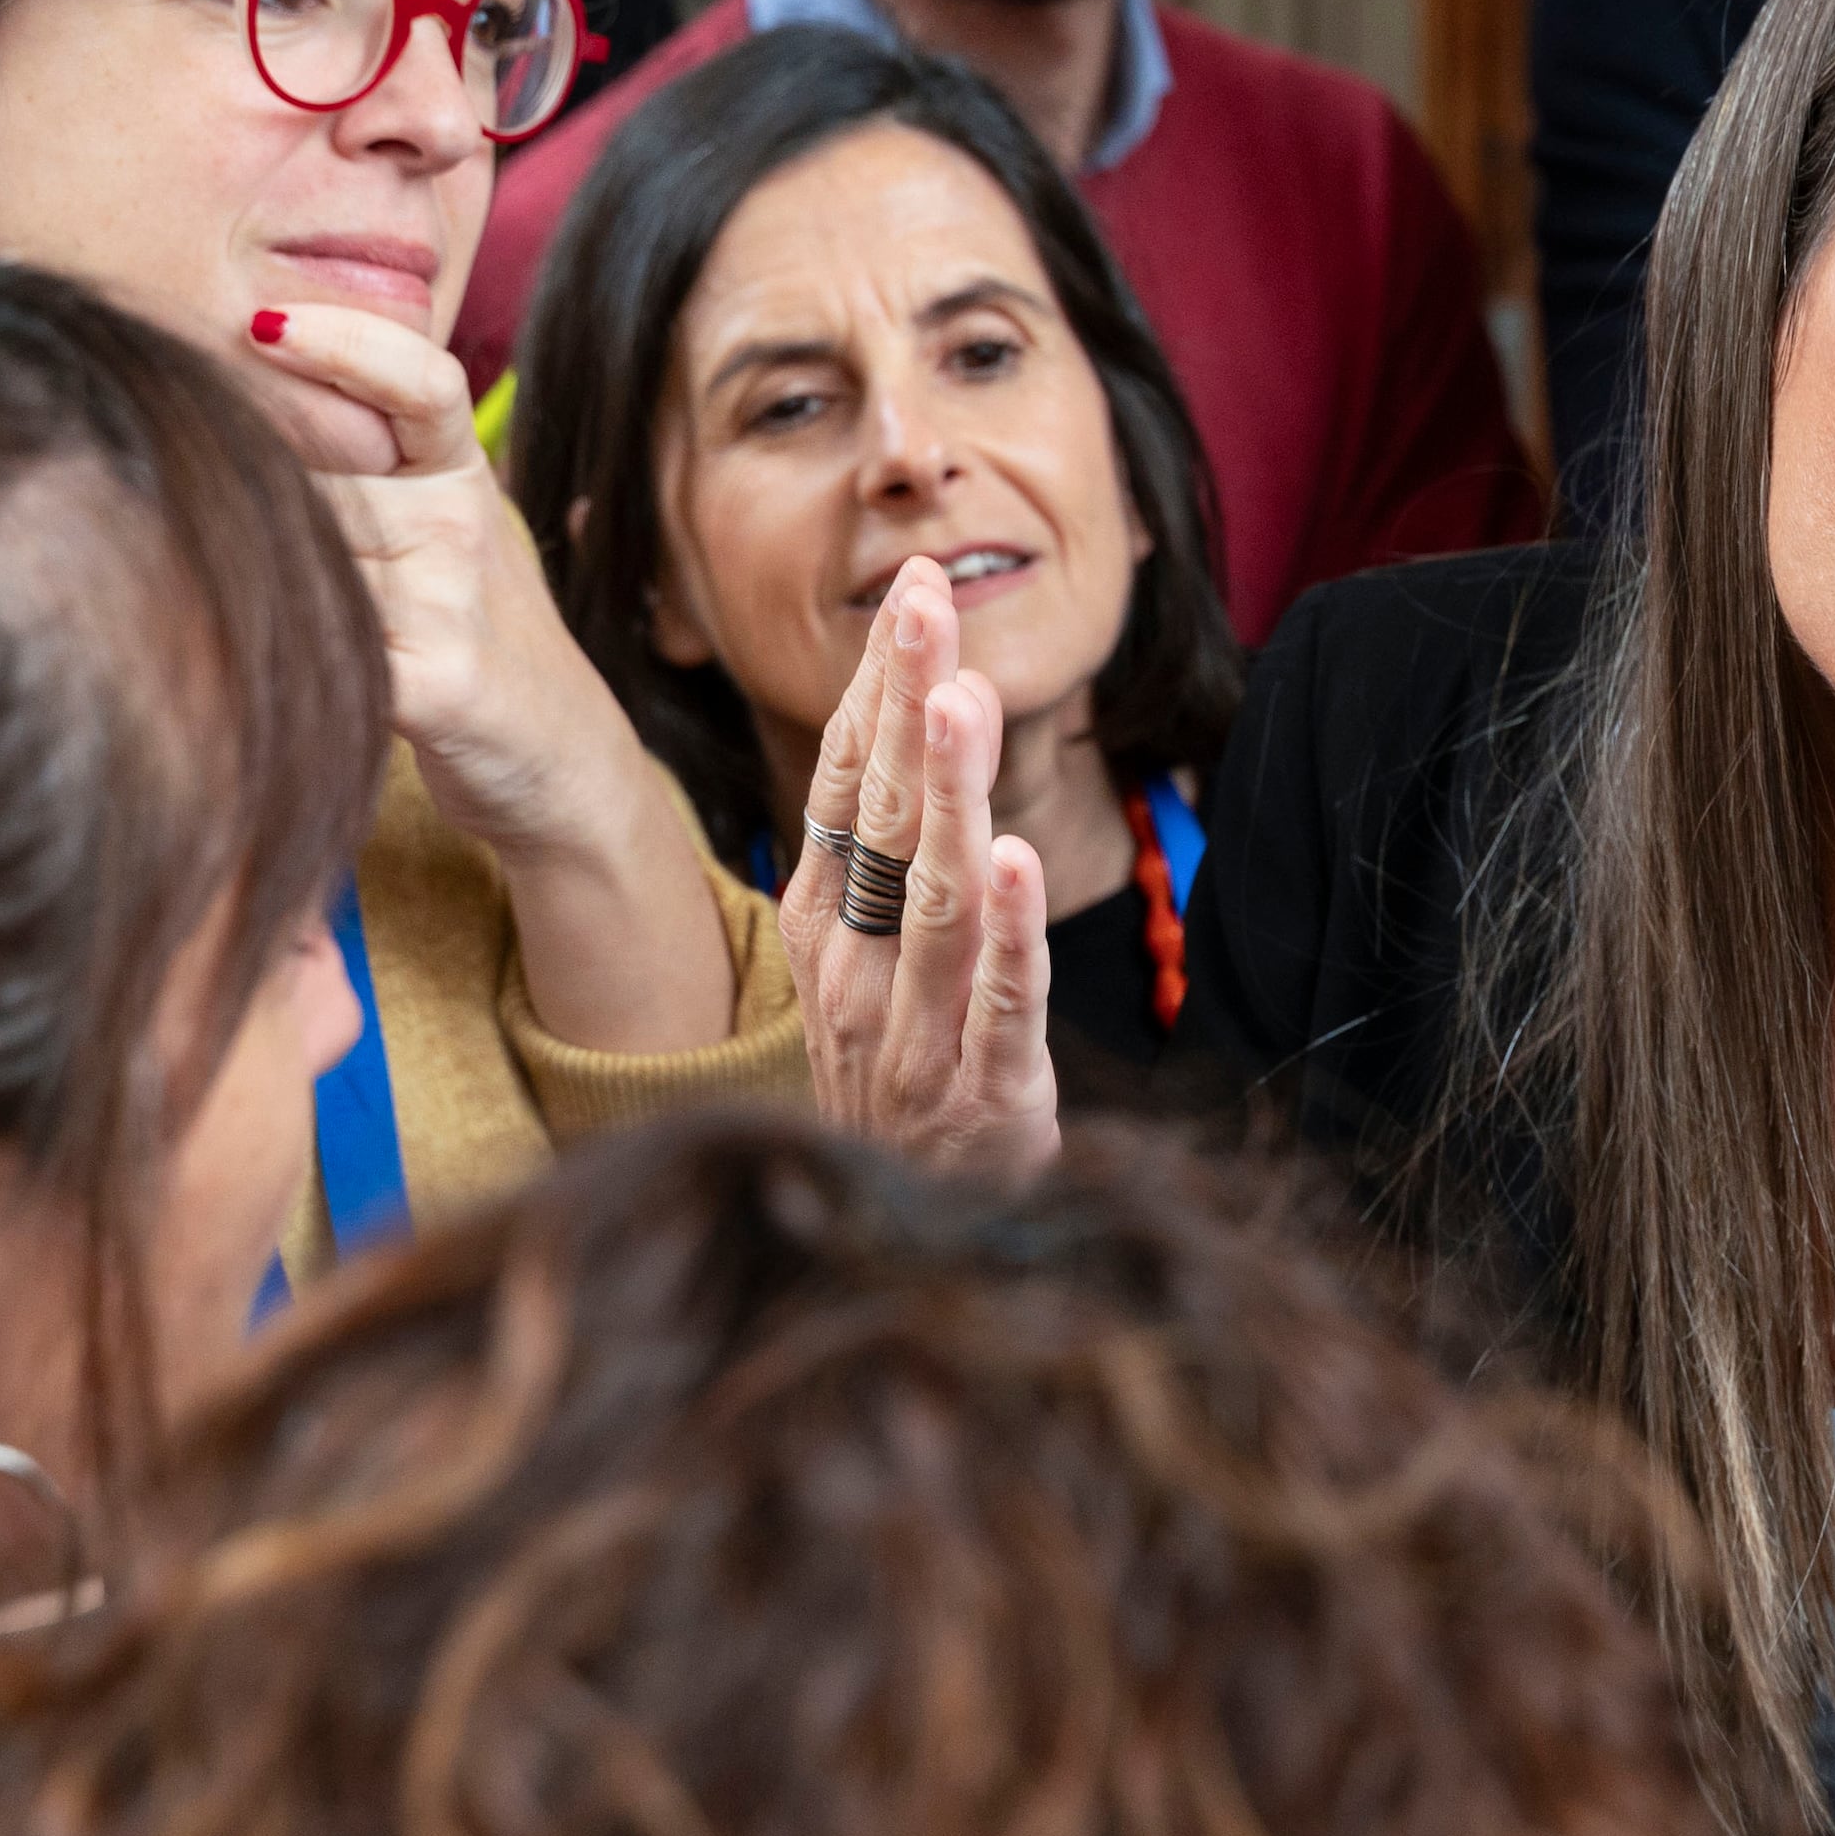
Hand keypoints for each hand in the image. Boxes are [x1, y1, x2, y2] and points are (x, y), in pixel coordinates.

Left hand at [248, 304, 735, 1050]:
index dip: (346, 343)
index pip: (419, 379)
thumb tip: (222, 391)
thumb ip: (368, 472)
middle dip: (233, 478)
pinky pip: (322, 648)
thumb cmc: (478, 638)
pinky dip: (259, 654)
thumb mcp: (450, 531)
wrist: (564, 765)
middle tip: (164, 472)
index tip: (261, 324)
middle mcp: (462, 525)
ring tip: (184, 592)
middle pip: (309, 475)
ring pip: (299, 557)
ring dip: (231, 575)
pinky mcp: (438, 684)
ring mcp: (453, 604)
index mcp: (464, 476)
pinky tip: (221, 662)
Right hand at [780, 559, 1058, 1180]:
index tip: (909, 590)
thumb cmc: (901, 1080)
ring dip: (950, 794)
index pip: (845, 787)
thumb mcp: (867, 964)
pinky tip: (1011, 862)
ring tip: (962, 698)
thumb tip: (903, 718)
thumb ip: (881, 855)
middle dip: (907, 701)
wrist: (902, 1245)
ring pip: (932, 896)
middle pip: (882, 819)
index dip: (876, 688)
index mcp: (823, 929)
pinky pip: (997, 1002)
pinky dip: (1004, 932)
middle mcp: (851, 974)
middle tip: (924, 598)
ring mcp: (910, 1038)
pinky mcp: (983, 1097)